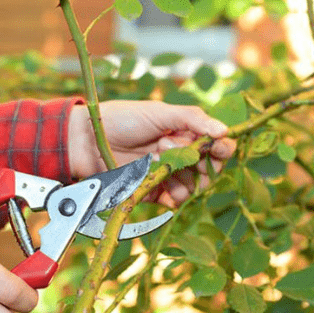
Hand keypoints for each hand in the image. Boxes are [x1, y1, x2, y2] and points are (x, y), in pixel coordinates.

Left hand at [68, 101, 236, 206]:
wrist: (88, 140)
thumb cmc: (122, 119)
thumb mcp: (160, 112)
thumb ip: (192, 119)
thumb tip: (225, 130)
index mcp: (184, 133)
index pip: (214, 145)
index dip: (221, 148)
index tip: (220, 148)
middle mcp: (178, 155)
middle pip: (207, 169)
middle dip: (202, 164)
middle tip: (180, 152)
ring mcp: (166, 174)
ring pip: (192, 187)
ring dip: (185, 177)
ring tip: (160, 161)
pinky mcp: (152, 191)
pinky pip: (173, 200)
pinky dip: (174, 196)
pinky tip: (164, 186)